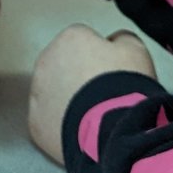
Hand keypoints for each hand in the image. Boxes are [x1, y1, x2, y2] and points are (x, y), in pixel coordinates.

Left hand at [28, 24, 156, 165]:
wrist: (114, 132)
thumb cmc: (125, 90)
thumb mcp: (136, 52)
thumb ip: (122, 39)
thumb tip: (116, 41)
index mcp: (70, 39)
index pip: (84, 42)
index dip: (103, 60)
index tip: (115, 76)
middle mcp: (46, 61)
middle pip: (64, 66)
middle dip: (81, 79)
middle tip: (105, 98)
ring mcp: (37, 93)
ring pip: (53, 94)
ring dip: (69, 102)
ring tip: (95, 118)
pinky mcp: (36, 123)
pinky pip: (49, 121)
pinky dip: (62, 127)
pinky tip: (83, 133)